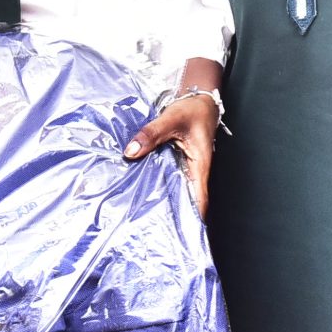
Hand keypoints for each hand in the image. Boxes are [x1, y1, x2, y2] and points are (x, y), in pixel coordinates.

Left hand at [125, 95, 219, 214]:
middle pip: (186, 199)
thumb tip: (131, 152)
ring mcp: (187, 168)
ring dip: (164, 199)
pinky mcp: (179, 163)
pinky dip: (159, 183)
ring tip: (144, 214)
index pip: (199, 199)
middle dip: (173, 213)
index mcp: (200, 166)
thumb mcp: (171, 119)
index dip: (191, 217)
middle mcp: (195, 171)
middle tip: (152, 226)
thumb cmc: (193, 110)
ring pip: (177, 189)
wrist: (199, 100)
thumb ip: (151, 134)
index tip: (179, 232)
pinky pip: (170, 177)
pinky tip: (143, 188)